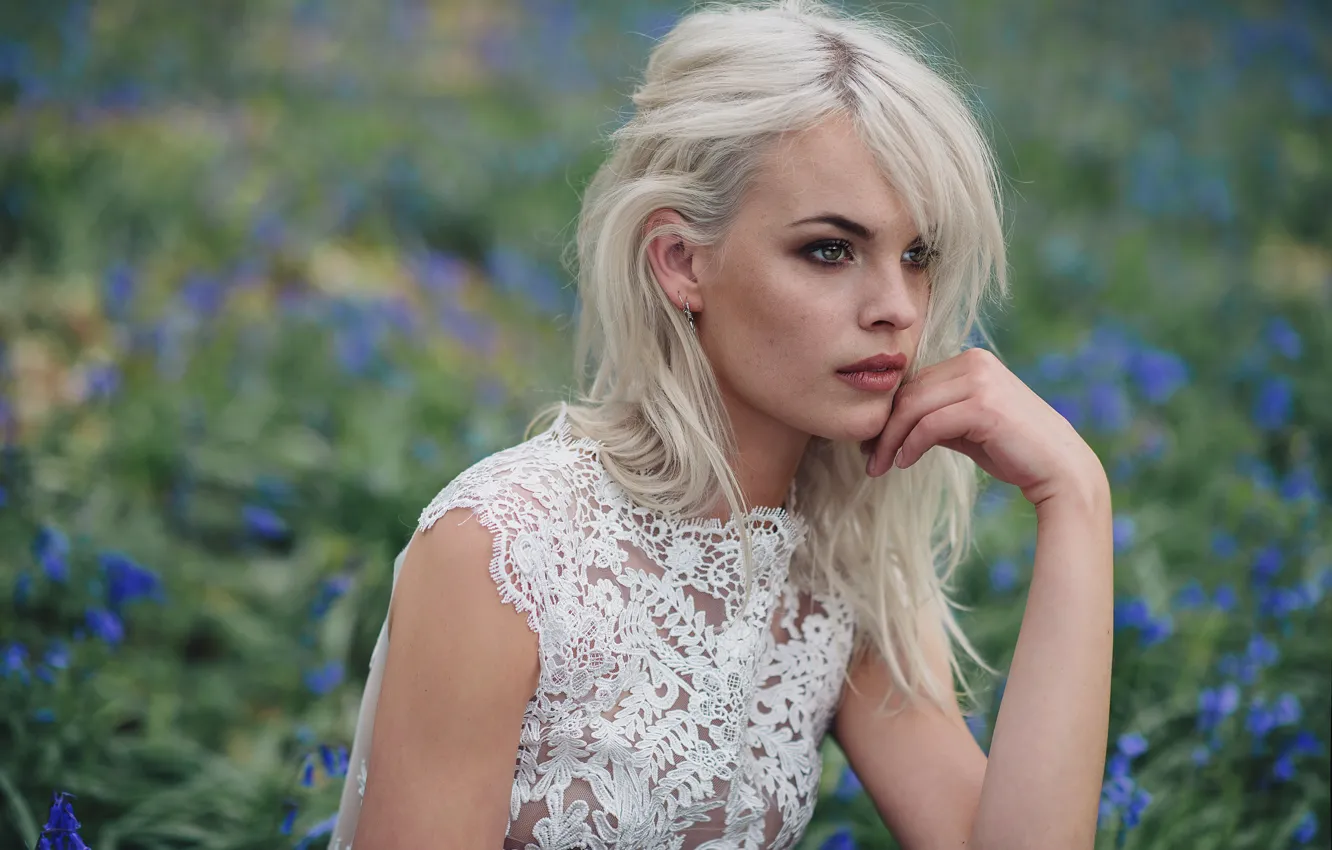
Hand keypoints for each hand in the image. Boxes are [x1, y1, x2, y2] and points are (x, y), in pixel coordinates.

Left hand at [862, 348, 1106, 508]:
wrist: (1060, 469)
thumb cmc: (1012, 450)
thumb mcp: (966, 427)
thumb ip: (936, 416)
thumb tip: (892, 424)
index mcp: (972, 361)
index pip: (915, 382)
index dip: (889, 412)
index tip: (872, 441)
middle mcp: (976, 362)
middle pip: (909, 392)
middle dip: (884, 427)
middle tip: (868, 457)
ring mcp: (981, 381)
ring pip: (914, 407)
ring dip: (891, 439)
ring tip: (879, 465)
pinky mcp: (984, 406)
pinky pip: (929, 424)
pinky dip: (910, 445)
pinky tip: (903, 462)